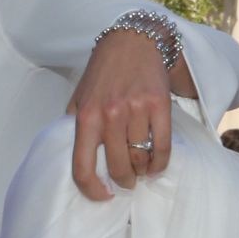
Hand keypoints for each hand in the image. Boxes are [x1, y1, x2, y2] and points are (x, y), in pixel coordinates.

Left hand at [68, 29, 173, 200]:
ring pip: (141, 159)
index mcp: (86, 116)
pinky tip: (155, 165)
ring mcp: (136, 110)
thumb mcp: (79, 98)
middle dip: (123, 181)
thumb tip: (76, 158)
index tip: (102, 195)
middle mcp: (110, 115)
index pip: (82, 167)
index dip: (91, 189)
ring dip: (142, 171)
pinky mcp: (159, 105)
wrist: (132, 42)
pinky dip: (160, 163)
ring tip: (141, 170)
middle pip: (118, 167)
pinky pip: (162, 147)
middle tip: (126, 181)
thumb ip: (76, 127)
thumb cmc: (103, 74)